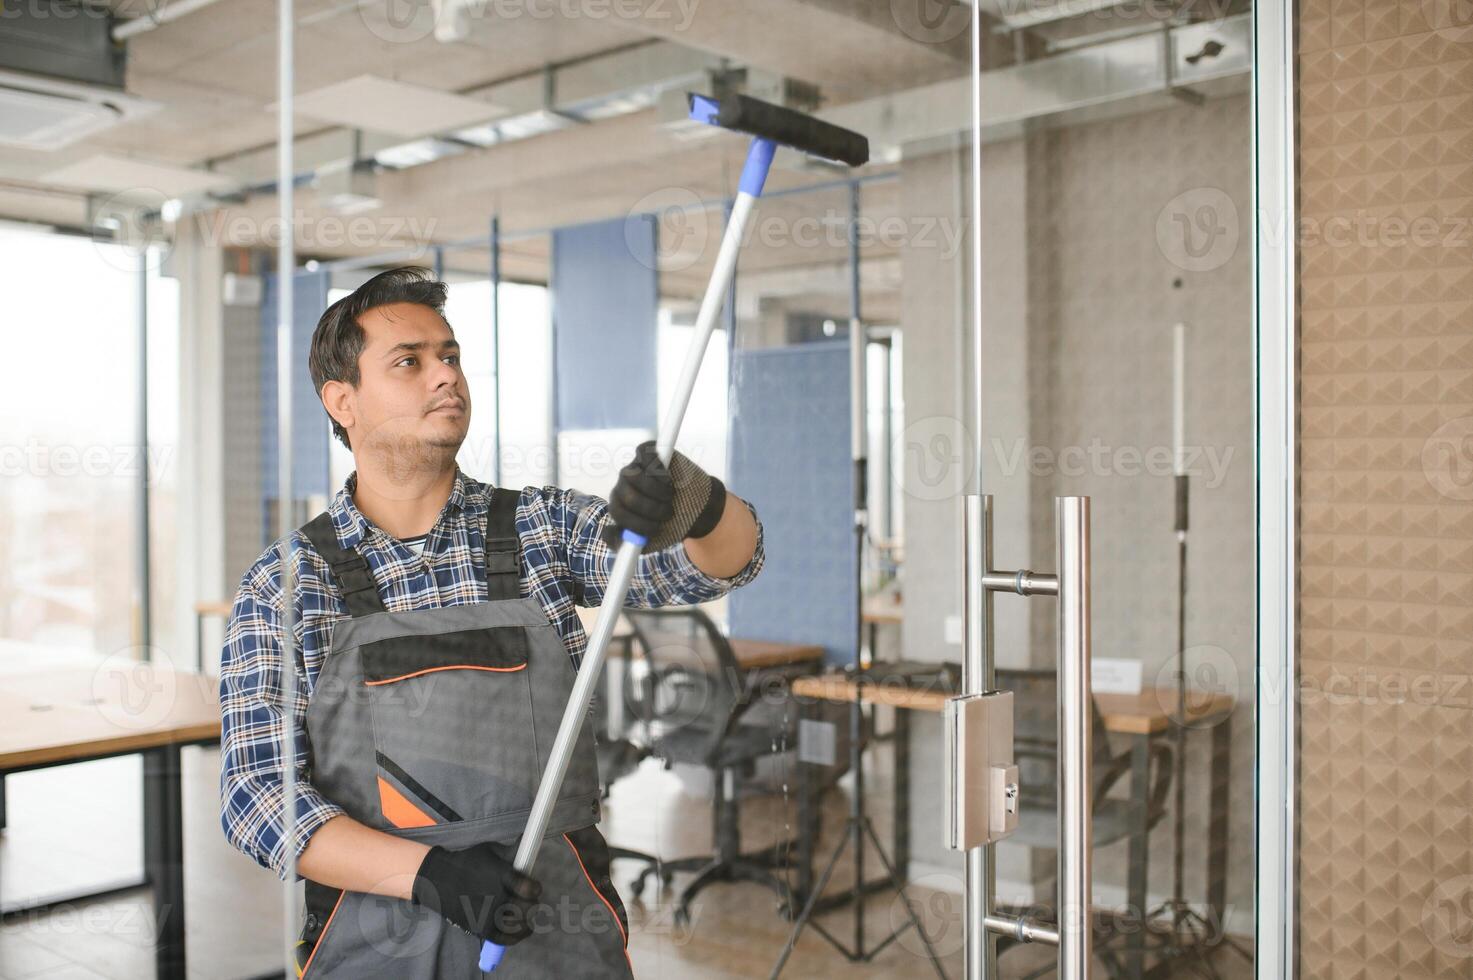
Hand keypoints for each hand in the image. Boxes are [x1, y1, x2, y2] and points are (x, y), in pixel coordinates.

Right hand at [411, 841, 541, 945]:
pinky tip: (524, 929)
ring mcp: (488, 915)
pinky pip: (506, 939)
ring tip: (525, 913)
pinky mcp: (480, 928)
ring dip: (526, 918)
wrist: (438, 879)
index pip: (528, 888)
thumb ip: (511, 851)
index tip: (534, 887)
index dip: (535, 889)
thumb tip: (530, 840)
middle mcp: (496, 897)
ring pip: (519, 924)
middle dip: (532, 903)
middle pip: (527, 908)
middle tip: (529, 900)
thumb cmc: (467, 862)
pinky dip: (518, 936)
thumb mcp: (490, 850)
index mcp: (500, 876)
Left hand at [603, 440, 725, 551]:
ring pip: (634, 476)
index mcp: (620, 505)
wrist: (697, 508)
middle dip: (650, 508)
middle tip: (669, 514)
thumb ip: (626, 542)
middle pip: (626, 495)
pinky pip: (645, 456)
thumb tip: (606, 533)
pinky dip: (658, 469)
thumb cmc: (671, 524)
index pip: (618, 511)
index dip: (636, 522)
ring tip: (670, 497)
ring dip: (655, 491)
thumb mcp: (649, 541)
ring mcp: (635, 467)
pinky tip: (669, 480)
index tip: (657, 530)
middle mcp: (624, 485)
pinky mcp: (648, 453)